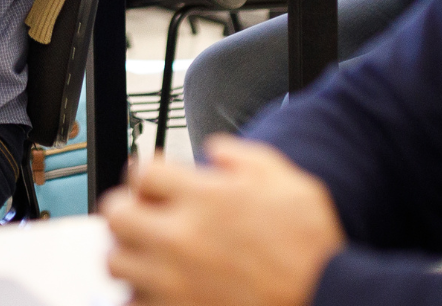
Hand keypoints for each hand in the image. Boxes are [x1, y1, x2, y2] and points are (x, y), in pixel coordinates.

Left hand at [101, 136, 343, 305]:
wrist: (325, 298)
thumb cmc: (311, 248)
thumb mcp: (287, 181)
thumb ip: (243, 157)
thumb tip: (215, 152)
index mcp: (204, 198)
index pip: (142, 172)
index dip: (148, 173)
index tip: (154, 182)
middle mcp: (180, 236)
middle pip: (116, 214)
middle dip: (128, 210)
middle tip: (142, 215)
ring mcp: (173, 280)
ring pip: (116, 262)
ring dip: (129, 254)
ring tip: (147, 255)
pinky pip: (134, 304)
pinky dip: (142, 296)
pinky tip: (160, 290)